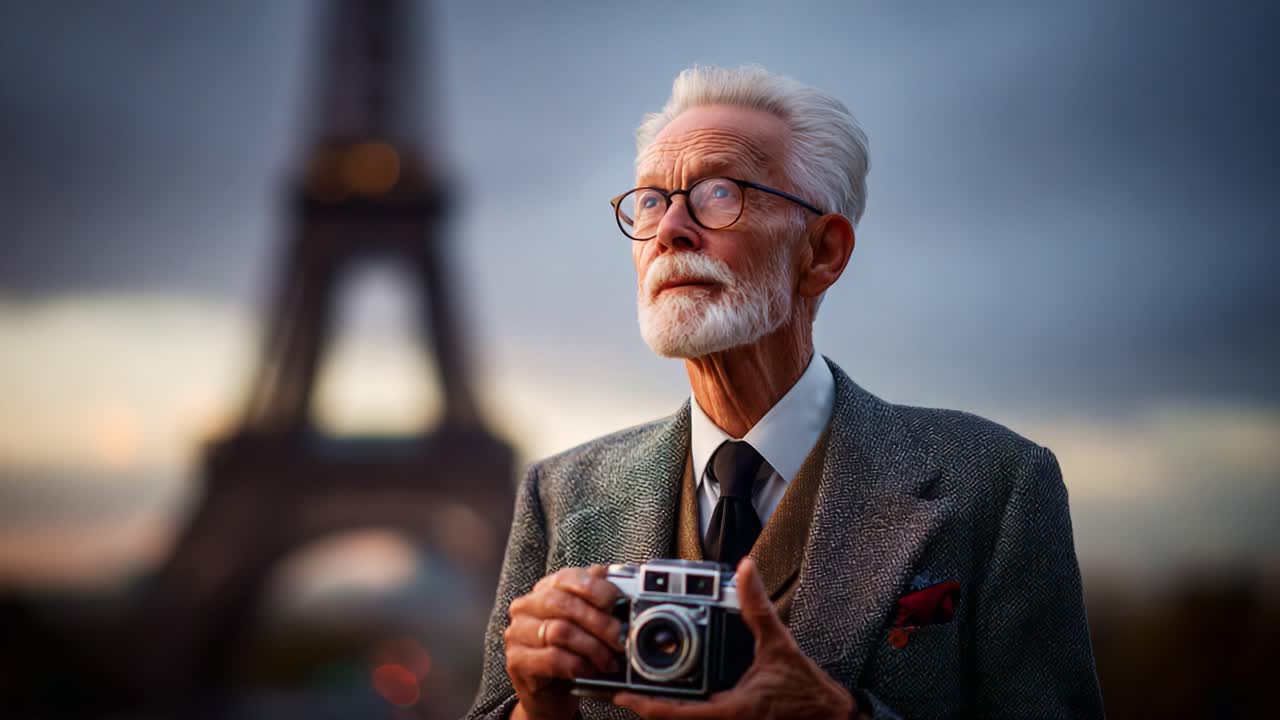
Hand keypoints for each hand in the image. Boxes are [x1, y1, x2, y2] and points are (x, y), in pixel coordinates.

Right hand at [505, 565, 625, 719]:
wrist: (550, 694)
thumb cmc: (572, 653)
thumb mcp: (587, 624)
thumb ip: (599, 602)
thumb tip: (625, 587)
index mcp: (544, 589)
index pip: (567, 578)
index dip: (595, 588)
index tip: (618, 602)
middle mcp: (526, 607)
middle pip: (562, 603)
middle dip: (598, 621)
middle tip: (620, 638)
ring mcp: (516, 633)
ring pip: (559, 631)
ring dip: (592, 647)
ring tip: (609, 660)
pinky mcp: (516, 660)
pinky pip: (551, 658)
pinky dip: (577, 664)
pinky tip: (590, 670)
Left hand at [614, 558, 856, 719]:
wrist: (827, 716)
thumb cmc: (805, 689)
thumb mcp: (779, 644)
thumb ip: (759, 607)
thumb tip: (746, 571)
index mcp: (731, 709)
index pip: (677, 714)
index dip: (646, 706)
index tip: (623, 695)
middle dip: (646, 708)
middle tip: (623, 690)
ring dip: (662, 711)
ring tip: (639, 694)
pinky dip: (680, 712)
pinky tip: (672, 699)